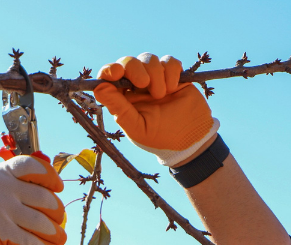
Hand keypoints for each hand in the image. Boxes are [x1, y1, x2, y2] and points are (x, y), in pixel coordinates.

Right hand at [0, 155, 65, 244]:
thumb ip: (19, 183)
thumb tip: (53, 190)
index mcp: (3, 172)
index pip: (33, 166)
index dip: (50, 176)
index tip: (58, 188)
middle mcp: (4, 188)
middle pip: (44, 198)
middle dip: (57, 212)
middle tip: (60, 220)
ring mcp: (2, 210)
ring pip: (40, 222)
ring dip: (56, 233)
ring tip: (62, 238)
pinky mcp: (0, 232)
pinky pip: (30, 240)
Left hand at [94, 53, 218, 166]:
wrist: (191, 138)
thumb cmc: (160, 137)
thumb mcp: (137, 127)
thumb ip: (119, 108)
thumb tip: (100, 88)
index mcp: (123, 98)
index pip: (109, 77)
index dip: (109, 70)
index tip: (115, 72)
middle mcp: (136, 85)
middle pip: (128, 62)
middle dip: (135, 68)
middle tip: (144, 84)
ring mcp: (155, 78)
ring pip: (148, 59)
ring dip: (155, 74)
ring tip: (162, 95)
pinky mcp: (173, 74)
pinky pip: (169, 61)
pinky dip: (171, 72)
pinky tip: (173, 88)